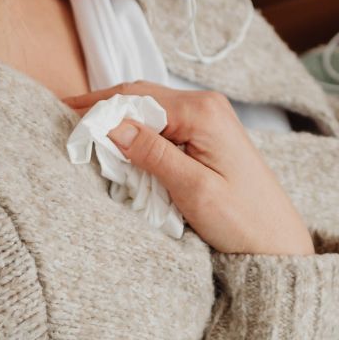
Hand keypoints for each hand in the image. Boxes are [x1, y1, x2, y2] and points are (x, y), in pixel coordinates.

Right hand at [65, 81, 314, 256]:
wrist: (278, 242)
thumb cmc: (243, 221)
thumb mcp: (194, 189)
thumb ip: (153, 154)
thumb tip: (111, 125)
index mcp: (202, 112)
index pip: (135, 97)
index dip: (96, 108)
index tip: (61, 119)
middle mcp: (206, 106)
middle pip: (140, 98)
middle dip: (102, 111)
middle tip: (62, 124)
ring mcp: (208, 119)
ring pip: (149, 111)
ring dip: (118, 123)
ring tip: (83, 137)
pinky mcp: (206, 136)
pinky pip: (163, 126)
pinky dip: (137, 135)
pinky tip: (116, 148)